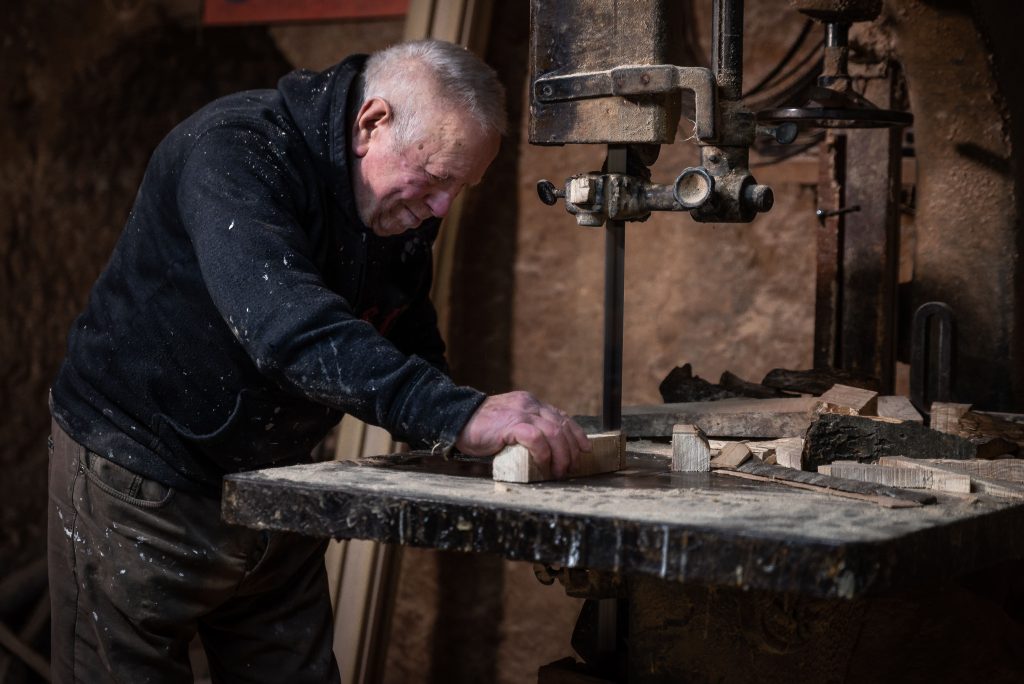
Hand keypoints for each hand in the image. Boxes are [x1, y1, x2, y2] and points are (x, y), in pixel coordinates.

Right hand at [456, 391, 590, 477]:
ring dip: (561, 455)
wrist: (458, 419)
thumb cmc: (482, 427)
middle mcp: (530, 405)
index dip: (577, 434)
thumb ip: (527, 429)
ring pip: (554, 432)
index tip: (585, 449)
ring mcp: (521, 413)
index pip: (562, 417)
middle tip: (570, 467)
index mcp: (531, 403)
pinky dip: (544, 454)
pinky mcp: (512, 424)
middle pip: (562, 426)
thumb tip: (546, 450)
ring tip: (558, 471)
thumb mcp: (510, 423)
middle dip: (571, 450)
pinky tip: (543, 464)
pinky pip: (536, 439)